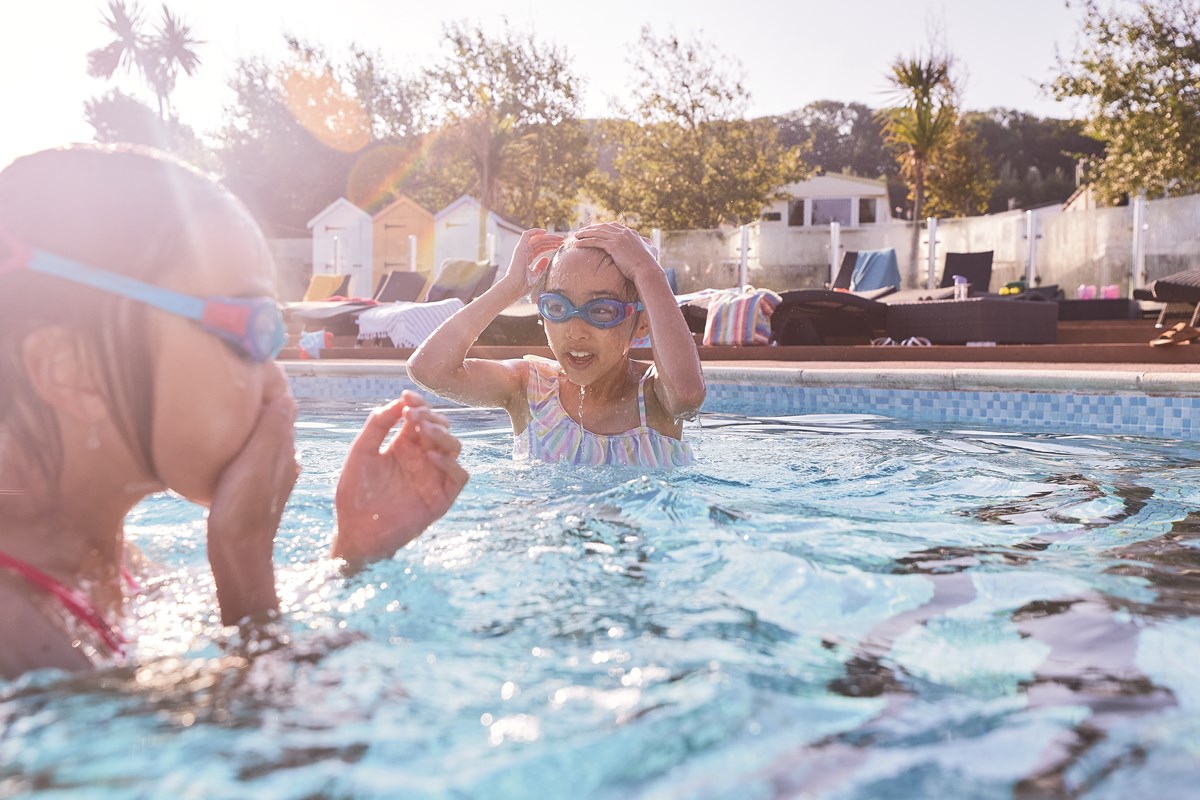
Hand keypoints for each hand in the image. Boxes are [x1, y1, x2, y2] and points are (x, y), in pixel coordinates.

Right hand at [207, 390, 298, 625]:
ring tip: (227, 412)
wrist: (237, 556)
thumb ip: (271, 431)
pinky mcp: (255, 492)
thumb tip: (287, 397)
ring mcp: (270, 479)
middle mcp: (283, 463)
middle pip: (273, 425)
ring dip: (251, 428)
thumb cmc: (242, 508)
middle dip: (260, 407)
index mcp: (284, 452)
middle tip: (234, 387)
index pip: (282, 411)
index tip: (249, 374)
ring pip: (263, 443)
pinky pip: (253, 460)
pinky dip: (244, 448)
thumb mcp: (256, 464)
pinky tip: (226, 449)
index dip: (269, 392)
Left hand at [333, 391, 468, 564]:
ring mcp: (434, 477)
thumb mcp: (361, 453)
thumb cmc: (355, 494)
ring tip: (423, 430)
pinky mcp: (441, 498)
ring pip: (454, 447)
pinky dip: (451, 464)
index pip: (420, 417)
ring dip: (442, 435)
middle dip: (430, 416)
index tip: (407, 396)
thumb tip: (399, 401)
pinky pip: (459, 477)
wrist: (356, 532)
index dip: (418, 403)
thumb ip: (377, 426)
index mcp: (404, 445)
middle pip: (441, 428)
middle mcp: (423, 458)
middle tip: (413, 415)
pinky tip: (432, 457)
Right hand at [502, 228, 563, 292]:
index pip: (540, 249)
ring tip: (560, 238)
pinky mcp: (520, 247)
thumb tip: (546, 259)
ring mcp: (522, 250)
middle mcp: (524, 253)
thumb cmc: (523, 285)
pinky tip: (545, 231)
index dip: (550, 246)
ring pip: (537, 238)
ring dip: (548, 237)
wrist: (515, 287)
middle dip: (552, 240)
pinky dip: (535, 231)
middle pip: (540, 243)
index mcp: (527, 259)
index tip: (560, 246)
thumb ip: (540, 267)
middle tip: (562, 240)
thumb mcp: (535, 276)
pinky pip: (527, 235)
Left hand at [572, 223, 660, 283]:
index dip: (602, 227)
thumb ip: (648, 244)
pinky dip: (585, 242)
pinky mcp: (613, 246)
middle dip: (590, 229)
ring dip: (585, 234)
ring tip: (575, 236)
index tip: (594, 229)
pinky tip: (577, 244)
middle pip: (603, 227)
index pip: (613, 226)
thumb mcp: (651, 249)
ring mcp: (618, 238)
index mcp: (631, 233)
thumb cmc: (649, 263)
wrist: (647, 269)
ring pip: (597, 233)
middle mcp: (624, 233)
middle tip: (581, 231)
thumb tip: (648, 243)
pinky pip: (595, 241)